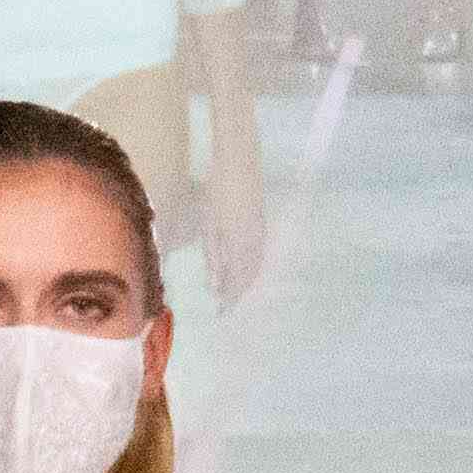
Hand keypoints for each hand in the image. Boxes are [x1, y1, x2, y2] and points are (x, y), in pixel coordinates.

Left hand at [207, 140, 266, 304]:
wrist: (239, 158)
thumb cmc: (218, 189)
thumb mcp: (210, 224)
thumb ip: (214, 256)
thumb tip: (216, 286)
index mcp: (242, 245)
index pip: (237, 282)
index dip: (230, 299)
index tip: (221, 313)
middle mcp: (256, 243)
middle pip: (249, 276)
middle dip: (238, 292)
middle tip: (226, 305)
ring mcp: (261, 230)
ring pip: (256, 265)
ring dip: (245, 281)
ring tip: (233, 290)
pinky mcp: (261, 220)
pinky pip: (259, 252)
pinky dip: (251, 266)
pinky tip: (243, 266)